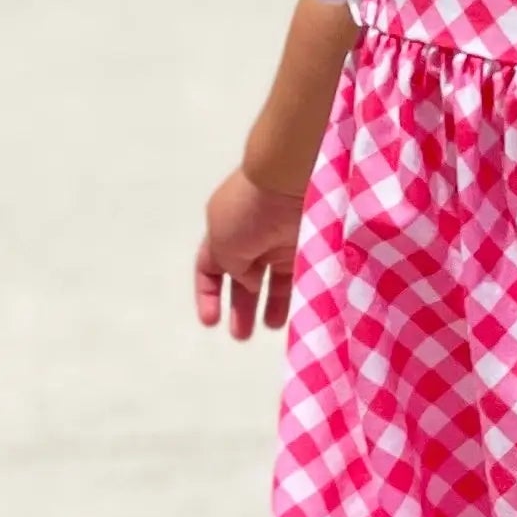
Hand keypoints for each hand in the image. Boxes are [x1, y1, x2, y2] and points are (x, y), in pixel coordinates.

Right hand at [195, 167, 305, 340]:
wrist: (290, 180)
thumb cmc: (248, 210)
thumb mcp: (222, 241)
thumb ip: (229, 267)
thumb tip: (247, 281)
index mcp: (223, 232)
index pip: (210, 268)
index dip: (208, 295)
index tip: (210, 322)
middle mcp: (251, 237)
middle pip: (243, 279)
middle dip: (241, 307)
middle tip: (241, 336)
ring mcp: (280, 240)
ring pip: (274, 280)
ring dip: (271, 305)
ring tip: (269, 327)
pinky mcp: (309, 244)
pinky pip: (299, 275)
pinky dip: (296, 294)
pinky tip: (294, 313)